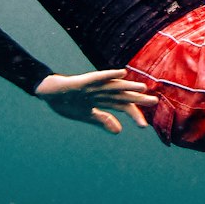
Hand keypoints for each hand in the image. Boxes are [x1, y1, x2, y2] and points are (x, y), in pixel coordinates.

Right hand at [35, 70, 156, 134]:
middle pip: (123, 95)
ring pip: (114, 86)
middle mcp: (102, 92)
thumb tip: (119, 131)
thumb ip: (103, 120)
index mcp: (103, 100)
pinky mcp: (84, 81)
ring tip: (143, 88)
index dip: (134, 115)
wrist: (48, 93)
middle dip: (138, 99)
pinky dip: (110, 75)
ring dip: (129, 86)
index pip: (123, 107)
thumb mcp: (87, 115)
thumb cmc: (67, 101)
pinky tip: (122, 73)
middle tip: (156, 102)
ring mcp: (94, 86)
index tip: (144, 126)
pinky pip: (99, 77)